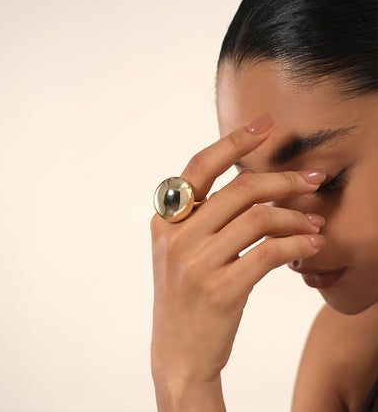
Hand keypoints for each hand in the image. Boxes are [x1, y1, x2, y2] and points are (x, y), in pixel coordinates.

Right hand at [150, 113, 326, 403]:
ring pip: (258, 218)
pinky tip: (312, 246)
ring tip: (315, 223)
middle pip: (240, 189)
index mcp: (165, 221)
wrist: (178, 355)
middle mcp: (177, 237)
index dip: (233, 141)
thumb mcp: (179, 252)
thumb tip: (249, 185)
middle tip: (312, 179)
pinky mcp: (222, 290)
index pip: (199, 167)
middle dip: (283, 179)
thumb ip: (201, 218)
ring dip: (295, 216)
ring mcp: (197, 263)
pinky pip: (269, 253)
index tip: (264, 124)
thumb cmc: (184, 299)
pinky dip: (297, 245)